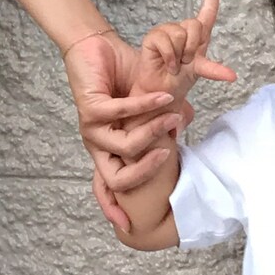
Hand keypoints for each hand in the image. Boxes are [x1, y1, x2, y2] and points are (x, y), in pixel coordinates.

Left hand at [63, 29, 190, 226]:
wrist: (96, 47)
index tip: (128, 227)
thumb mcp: (148, 106)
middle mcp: (97, 145)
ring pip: (126, 147)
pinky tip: (164, 98)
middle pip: (117, 180)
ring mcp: (91, 129)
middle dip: (145, 174)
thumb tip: (184, 128)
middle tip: (167, 158)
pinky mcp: (90, 108)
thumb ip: (164, 121)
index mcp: (107, 151)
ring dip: (153, 133)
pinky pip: (123, 114)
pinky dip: (147, 106)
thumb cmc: (122, 78)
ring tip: (173, 118)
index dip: (114, 208)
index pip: (107, 188)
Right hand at [134, 0, 236, 101]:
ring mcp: (167, 33)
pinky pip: (167, 42)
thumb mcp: (199, 72)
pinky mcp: (153, 38)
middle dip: (193, 48)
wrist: (161, 94)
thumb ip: (213, 68)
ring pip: (181, 34)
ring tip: (174, 64)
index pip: (207, 12)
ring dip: (180, 55)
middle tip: (185, 62)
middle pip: (195, 25)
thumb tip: (233, 76)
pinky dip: (170, 58)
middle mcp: (182, 31)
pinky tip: (167, 65)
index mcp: (196, 37)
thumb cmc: (178, 82)